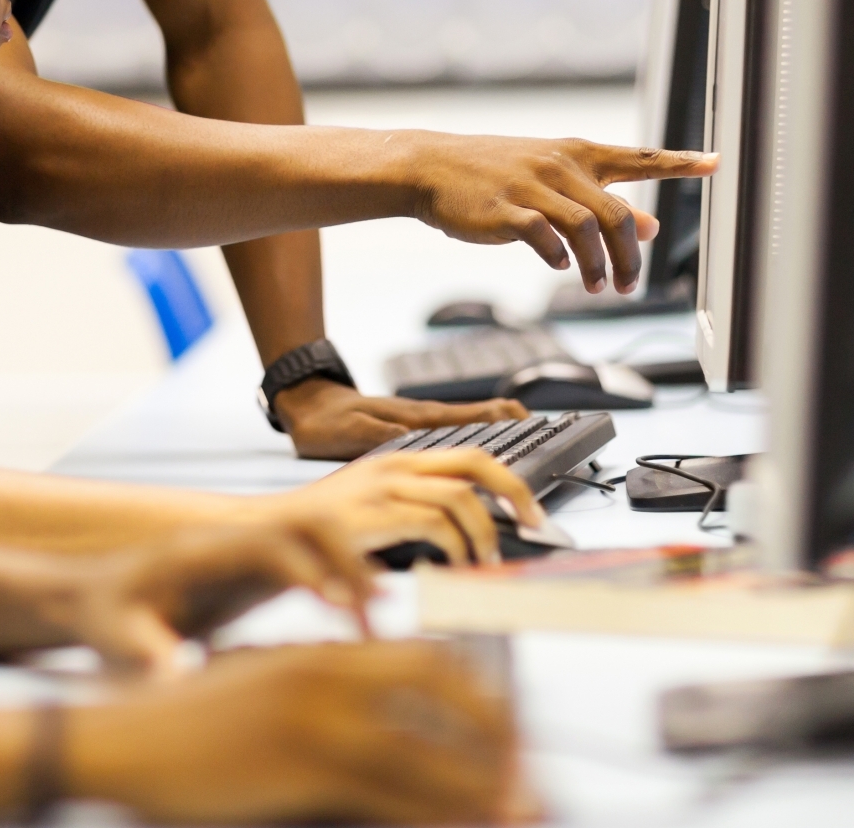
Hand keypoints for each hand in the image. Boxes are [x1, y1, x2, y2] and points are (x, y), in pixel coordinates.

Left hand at [60, 520, 380, 674]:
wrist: (91, 598)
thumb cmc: (102, 619)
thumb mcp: (115, 639)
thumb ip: (145, 654)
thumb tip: (173, 678)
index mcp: (197, 552)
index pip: (263, 543)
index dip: (305, 570)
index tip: (336, 607)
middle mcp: (229, 541)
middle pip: (305, 522)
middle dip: (346, 560)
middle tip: (374, 613)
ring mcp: (246, 552)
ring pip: (317, 535)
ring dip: (352, 568)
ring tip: (376, 620)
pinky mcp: (257, 571)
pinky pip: (312, 562)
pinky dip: (342, 583)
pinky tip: (359, 624)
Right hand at [69, 642, 530, 823]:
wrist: (118, 735)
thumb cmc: (184, 721)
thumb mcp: (261, 684)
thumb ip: (321, 689)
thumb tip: (378, 718)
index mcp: (322, 652)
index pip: (428, 658)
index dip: (480, 695)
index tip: (508, 728)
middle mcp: (329, 675)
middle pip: (446, 692)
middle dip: (499, 734)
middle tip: (525, 774)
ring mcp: (317, 721)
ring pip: (430, 753)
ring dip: (483, 787)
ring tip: (518, 811)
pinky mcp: (300, 767)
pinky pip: (391, 796)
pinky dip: (436, 815)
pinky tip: (460, 826)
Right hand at [272, 446, 545, 567]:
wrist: (264, 534)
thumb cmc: (318, 535)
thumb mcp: (370, 511)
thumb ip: (411, 512)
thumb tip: (461, 535)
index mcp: (398, 462)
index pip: (468, 455)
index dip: (507, 478)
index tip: (529, 508)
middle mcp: (394, 465)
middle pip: (474, 462)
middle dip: (514, 491)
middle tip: (534, 522)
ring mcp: (383, 486)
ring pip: (460, 495)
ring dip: (485, 530)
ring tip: (486, 558)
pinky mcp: (373, 513)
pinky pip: (434, 522)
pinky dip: (455, 545)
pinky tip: (454, 563)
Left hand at [274, 377, 525, 459]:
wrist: (305, 404)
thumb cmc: (325, 421)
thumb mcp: (350, 432)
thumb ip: (383, 437)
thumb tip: (417, 444)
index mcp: (417, 419)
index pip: (472, 417)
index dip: (504, 420)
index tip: (533, 424)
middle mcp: (425, 418)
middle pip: (482, 419)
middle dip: (516, 425)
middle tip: (548, 433)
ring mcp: (421, 422)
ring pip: (472, 425)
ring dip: (502, 431)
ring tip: (530, 439)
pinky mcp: (412, 429)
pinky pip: (455, 432)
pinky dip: (479, 436)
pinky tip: (485, 449)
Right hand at [405, 135, 715, 293]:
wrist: (433, 166)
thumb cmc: (496, 174)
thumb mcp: (554, 180)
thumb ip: (601, 200)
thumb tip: (651, 226)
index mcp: (578, 153)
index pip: (640, 157)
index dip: (681, 162)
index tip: (717, 163)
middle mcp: (560, 165)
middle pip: (616, 213)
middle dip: (630, 256)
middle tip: (628, 285)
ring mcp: (532, 185)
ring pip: (586, 227)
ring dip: (598, 265)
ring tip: (598, 287)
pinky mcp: (505, 209)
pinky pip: (544, 236)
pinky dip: (560, 257)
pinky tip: (561, 267)